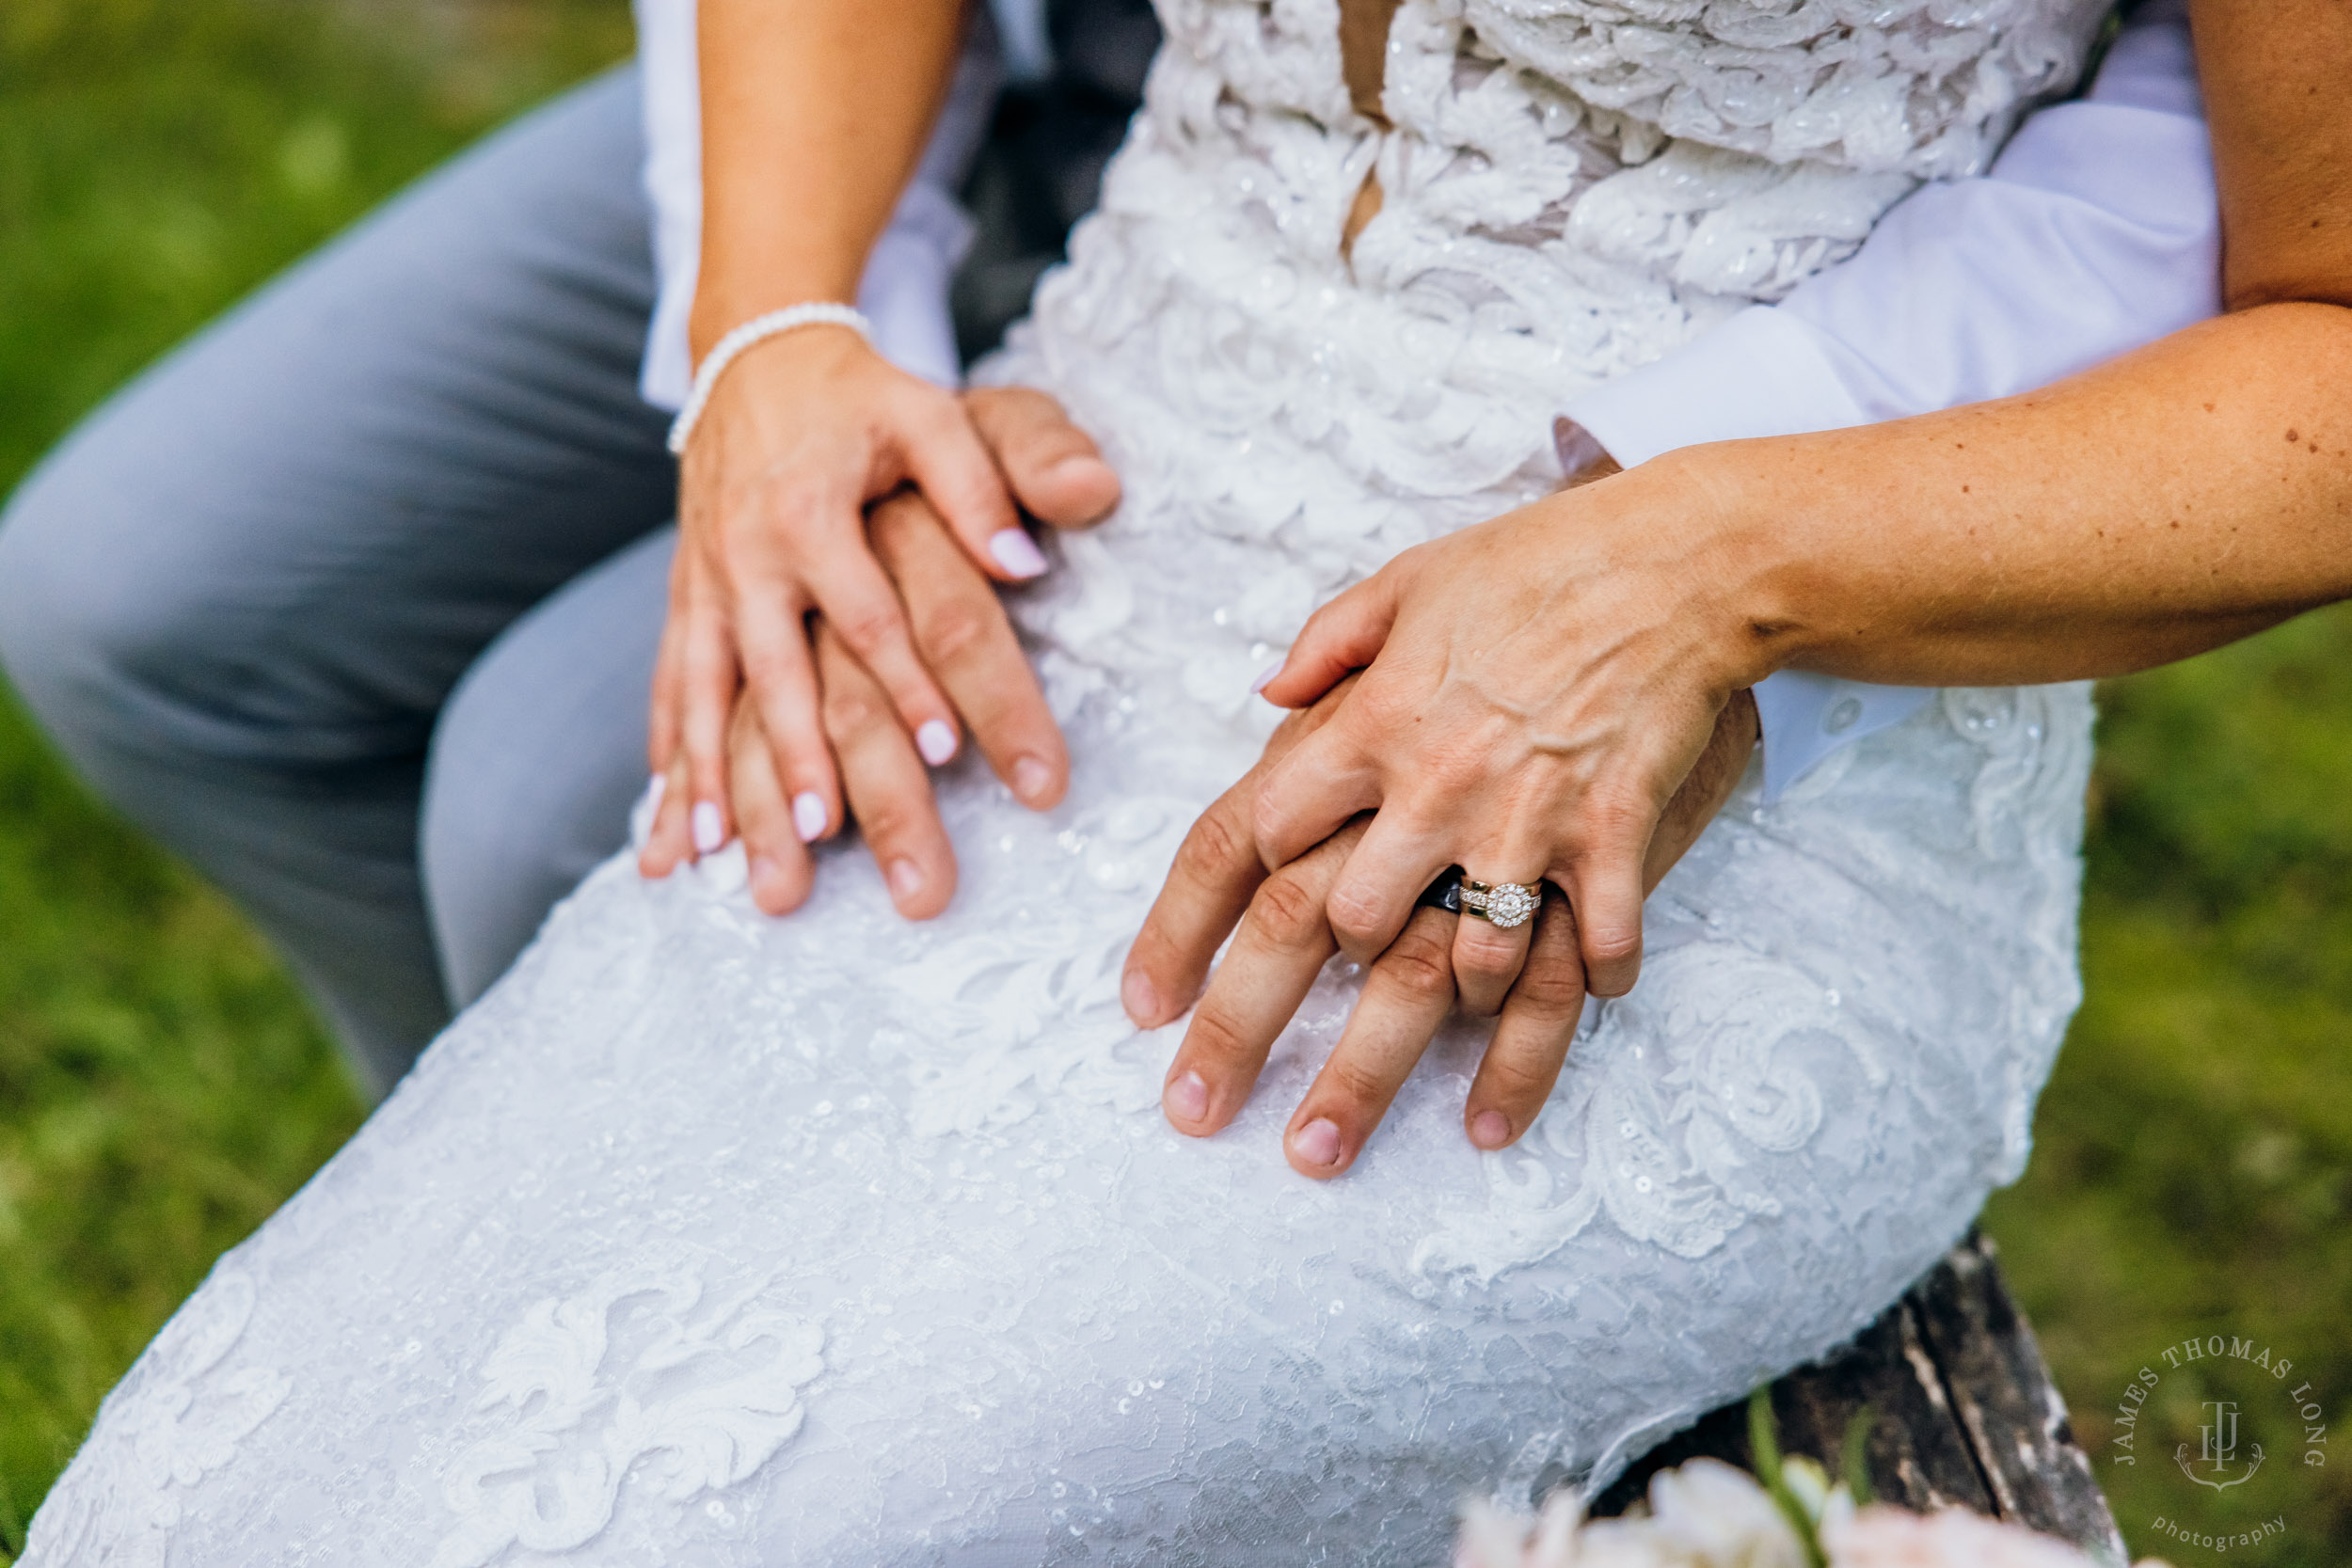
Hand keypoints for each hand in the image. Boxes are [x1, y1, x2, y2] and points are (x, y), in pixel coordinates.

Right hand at [642, 387, 1121, 909]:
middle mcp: (747, 552)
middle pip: (775, 671)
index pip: (866, 613)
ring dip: (708, 772)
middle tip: (822, 833)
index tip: (941, 749)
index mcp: (812, 510)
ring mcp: (706, 578)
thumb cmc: (861, 396)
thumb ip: (981, 486)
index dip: (905, 681)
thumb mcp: (929, 417)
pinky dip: (666, 752)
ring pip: (703, 689)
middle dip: (796, 758)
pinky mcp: (685, 594)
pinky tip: (662, 820)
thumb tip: (1026, 564)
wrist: (758, 356)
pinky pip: (669, 681)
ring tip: (716, 851)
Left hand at [1249, 463, 1770, 1002]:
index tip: (1293, 856)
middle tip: (1380, 926)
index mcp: (1377, 723)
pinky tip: (1598, 973)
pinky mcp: (1611, 839)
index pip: (1273, 828)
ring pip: (1470, 962)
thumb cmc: (1538, 563)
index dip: (1272, 853)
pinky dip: (1601, 975)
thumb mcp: (1408, 581)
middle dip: (1358, 938)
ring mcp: (1529, 822)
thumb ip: (1328, 642)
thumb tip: (1271, 693)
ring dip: (1469, 979)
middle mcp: (1440, 787)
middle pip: (1355, 920)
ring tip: (1476, 968)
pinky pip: (1599, 947)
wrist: (1671, 562)